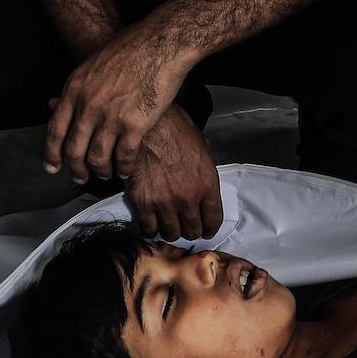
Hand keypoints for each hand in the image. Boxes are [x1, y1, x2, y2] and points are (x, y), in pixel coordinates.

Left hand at [44, 21, 191, 181]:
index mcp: (75, 90)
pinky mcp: (135, 125)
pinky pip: (125, 156)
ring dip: (101, 171)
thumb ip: (81, 88)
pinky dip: (125, 168)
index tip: (52, 166)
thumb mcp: (94, 64)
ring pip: (98, 158)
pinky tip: (127, 170)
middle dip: (76, 169)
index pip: (55, 130)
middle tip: (79, 177)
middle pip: (74, 150)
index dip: (52, 153)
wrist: (160, 44)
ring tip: (106, 173)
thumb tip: (71, 103)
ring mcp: (111, 117)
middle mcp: (89, 106)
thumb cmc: (132, 48)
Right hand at [123, 107, 222, 239]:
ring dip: (170, 231)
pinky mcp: (143, 203)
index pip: (214, 220)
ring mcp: (165, 203)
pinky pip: (148, 228)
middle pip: (192, 230)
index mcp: (207, 184)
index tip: (205, 230)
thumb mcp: (201, 147)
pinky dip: (150, 229)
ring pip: (171, 233)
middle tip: (185, 226)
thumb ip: (204, 171)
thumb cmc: (174, 129)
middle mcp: (188, 198)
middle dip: (190, 230)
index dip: (209, 228)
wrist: (147, 125)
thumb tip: (202, 180)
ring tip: (167, 226)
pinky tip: (150, 224)